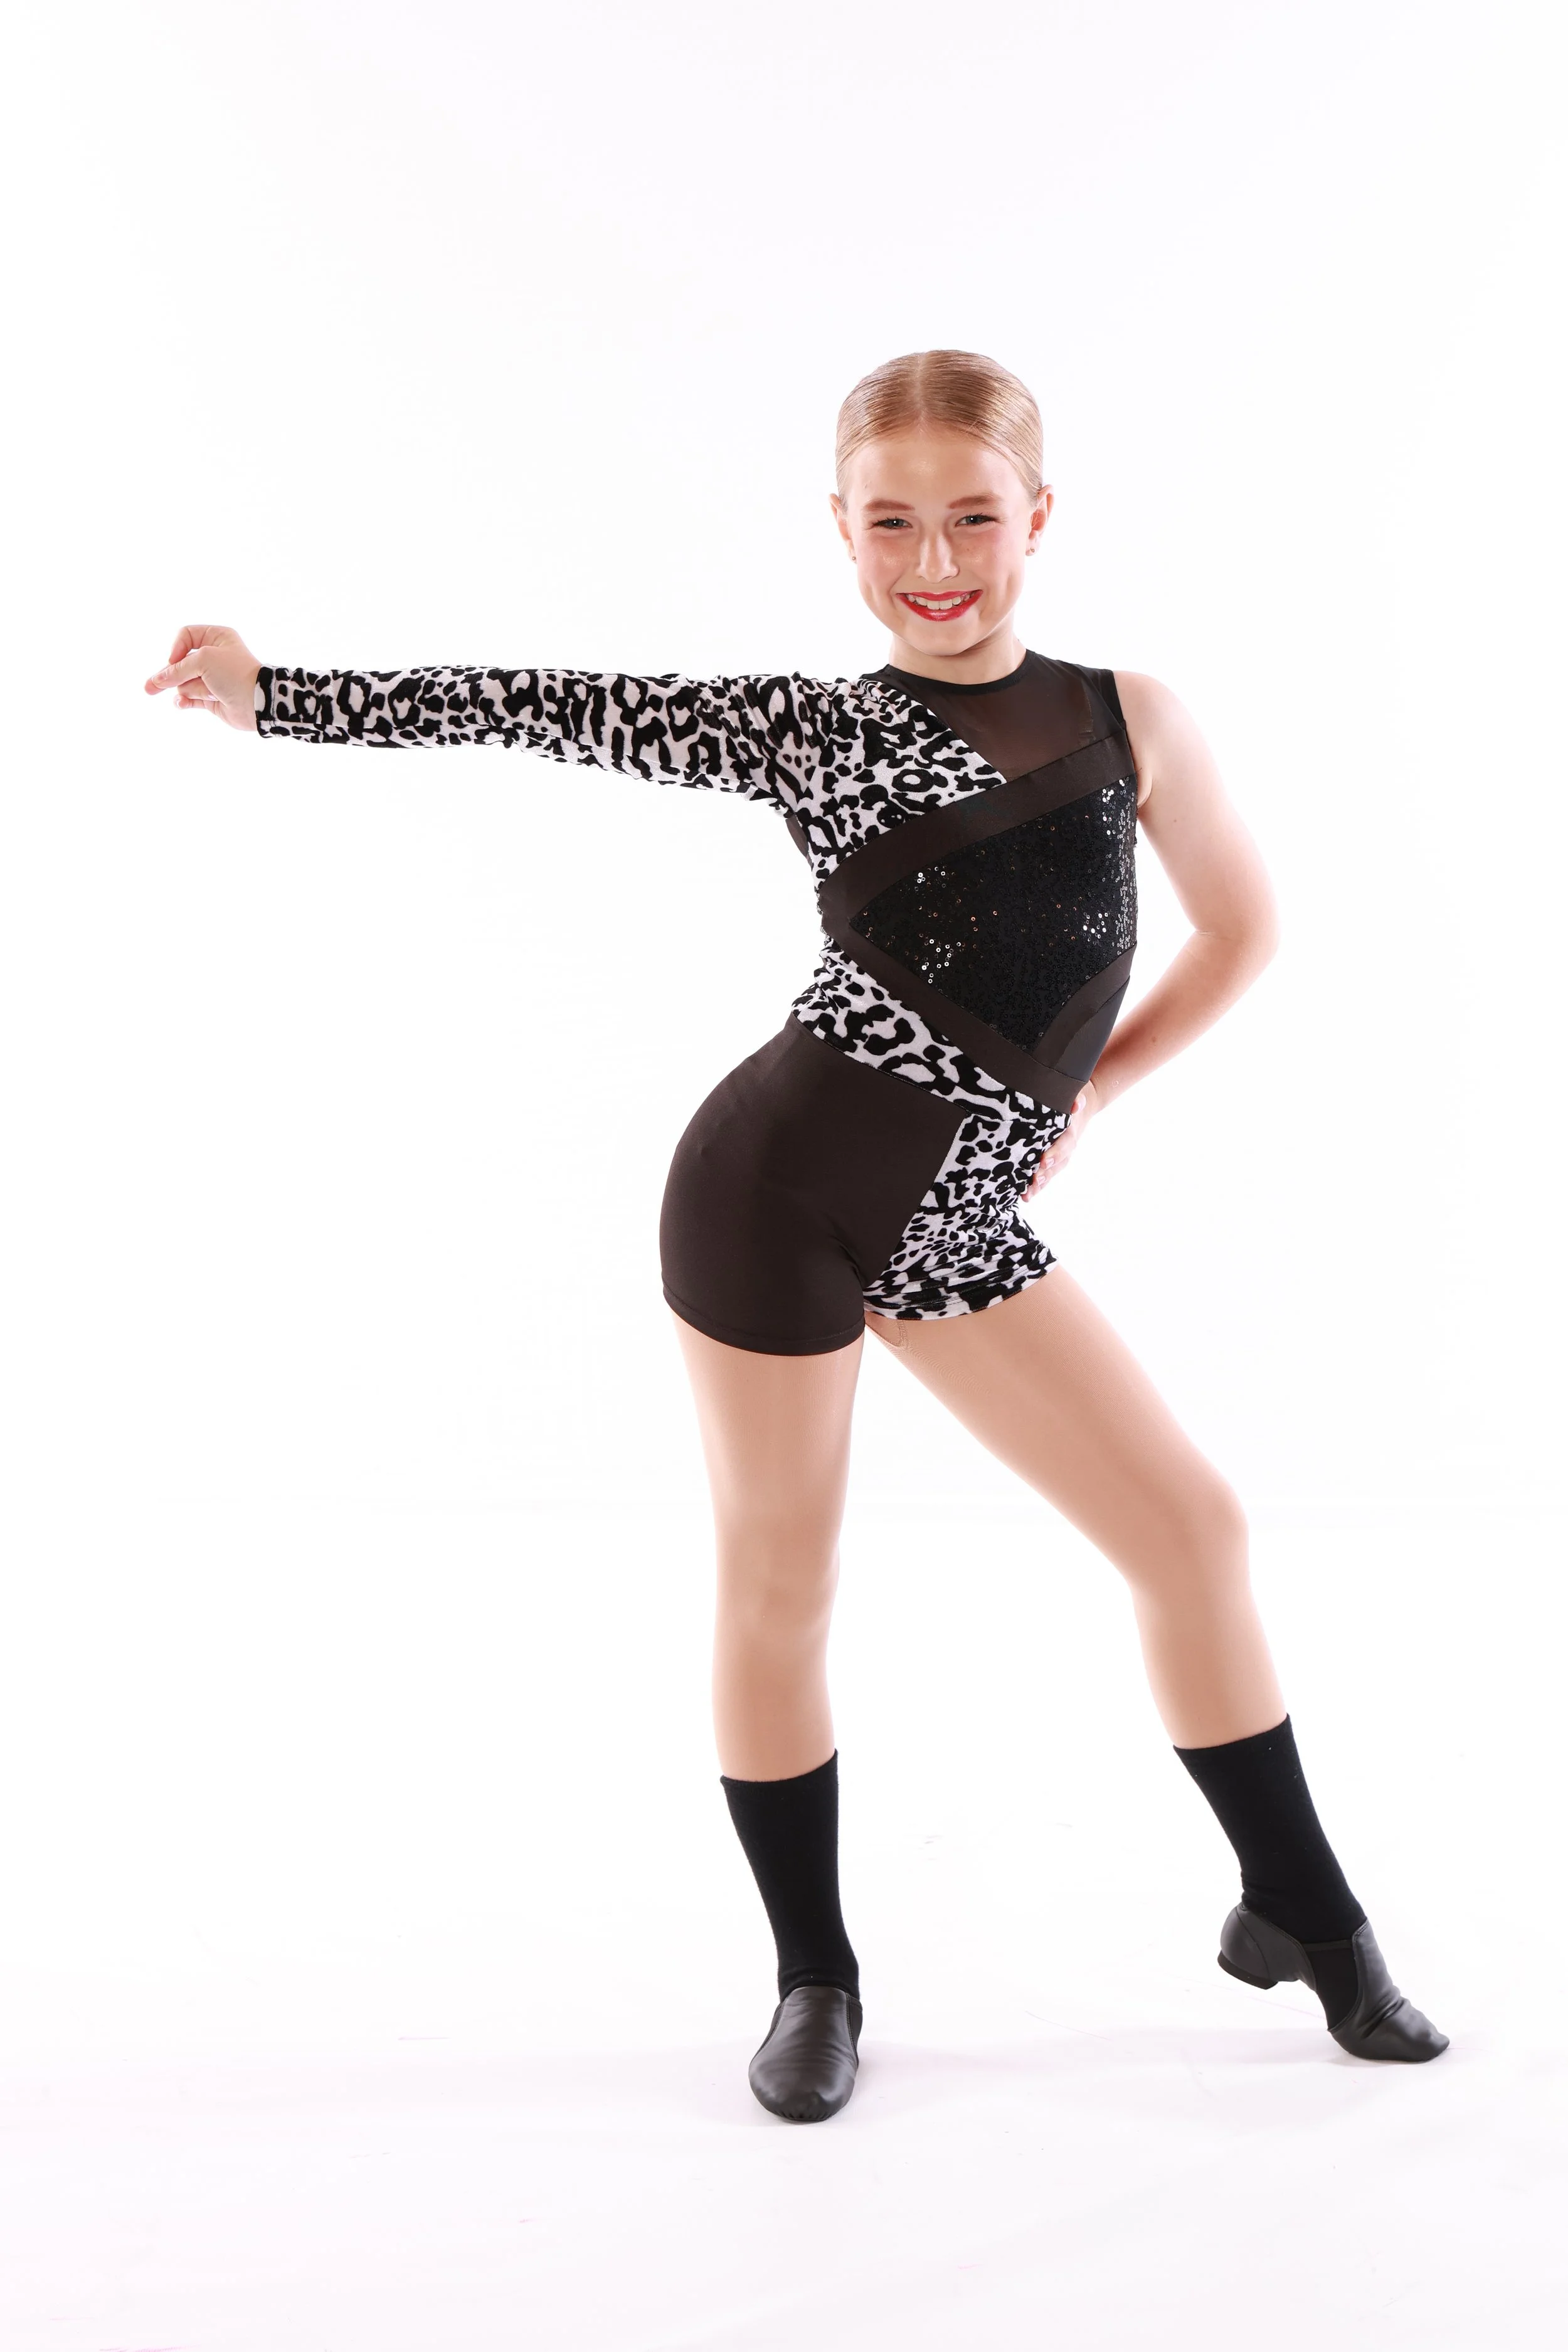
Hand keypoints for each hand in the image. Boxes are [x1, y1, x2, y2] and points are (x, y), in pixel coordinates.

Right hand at [143, 624, 260, 731]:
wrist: (258, 702)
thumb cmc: (234, 673)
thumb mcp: (203, 660)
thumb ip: (177, 670)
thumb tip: (156, 681)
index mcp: (217, 637)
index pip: (185, 636)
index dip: (177, 648)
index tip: (174, 661)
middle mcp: (214, 655)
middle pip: (181, 662)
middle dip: (168, 675)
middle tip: (149, 687)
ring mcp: (213, 678)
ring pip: (185, 682)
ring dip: (189, 688)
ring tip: (206, 692)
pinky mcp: (212, 697)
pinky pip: (189, 698)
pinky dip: (185, 701)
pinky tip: (181, 704)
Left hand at [1022, 1079, 1098, 1200]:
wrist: (1081, 1105)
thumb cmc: (1071, 1097)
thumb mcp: (1075, 1093)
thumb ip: (1075, 1098)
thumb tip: (1077, 1103)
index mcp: (1071, 1131)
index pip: (1065, 1143)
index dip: (1055, 1153)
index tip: (1044, 1161)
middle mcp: (1067, 1146)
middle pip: (1058, 1163)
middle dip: (1046, 1173)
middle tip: (1034, 1180)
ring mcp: (1061, 1155)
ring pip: (1052, 1172)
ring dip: (1040, 1184)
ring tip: (1027, 1194)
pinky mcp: (1053, 1161)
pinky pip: (1047, 1175)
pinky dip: (1037, 1186)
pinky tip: (1026, 1196)